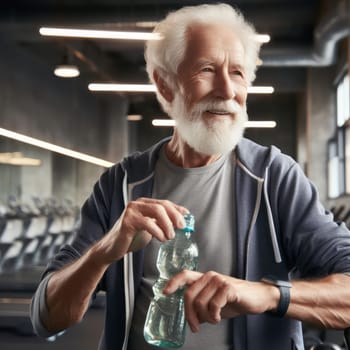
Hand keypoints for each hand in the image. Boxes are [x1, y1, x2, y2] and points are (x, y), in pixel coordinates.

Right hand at [97, 198, 188, 263]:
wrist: (112, 249)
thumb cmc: (131, 238)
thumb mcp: (150, 228)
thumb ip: (161, 223)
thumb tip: (179, 223)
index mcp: (144, 204)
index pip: (165, 203)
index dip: (177, 209)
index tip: (187, 216)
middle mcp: (137, 204)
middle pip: (162, 205)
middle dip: (175, 216)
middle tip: (181, 227)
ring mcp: (132, 211)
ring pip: (156, 211)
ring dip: (167, 224)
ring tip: (170, 236)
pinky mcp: (127, 221)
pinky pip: (147, 223)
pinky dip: (158, 231)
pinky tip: (161, 239)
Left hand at [163, 270, 279, 331]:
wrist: (257, 297)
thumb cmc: (235, 299)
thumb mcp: (215, 302)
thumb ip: (202, 305)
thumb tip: (191, 317)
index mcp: (204, 278)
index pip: (184, 275)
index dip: (173, 282)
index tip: (165, 292)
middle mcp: (210, 276)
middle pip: (189, 295)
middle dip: (189, 314)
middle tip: (195, 326)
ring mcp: (219, 281)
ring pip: (200, 302)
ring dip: (204, 317)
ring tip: (212, 320)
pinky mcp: (228, 288)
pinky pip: (214, 305)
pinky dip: (214, 316)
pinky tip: (218, 318)